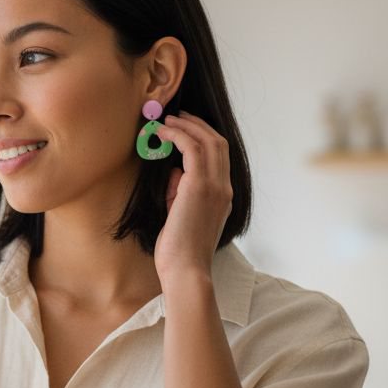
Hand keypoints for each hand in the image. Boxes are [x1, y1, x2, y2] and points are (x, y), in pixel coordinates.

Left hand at [152, 112, 233, 282]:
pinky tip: (163, 133)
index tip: (186, 128)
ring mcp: (216, 187)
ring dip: (186, 126)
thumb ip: (180, 192)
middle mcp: (224, 188)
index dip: (204, 137)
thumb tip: (174, 171)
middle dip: (197, 125)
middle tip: (178, 116)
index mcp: (223, 196)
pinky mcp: (200, 187)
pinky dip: (178, 135)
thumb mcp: (181, 215)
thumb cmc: (179, 252)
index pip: (220, 157)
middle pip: (218, 142)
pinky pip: (192, 148)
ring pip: (208, 141)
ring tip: (168, 120)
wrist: (186, 271)